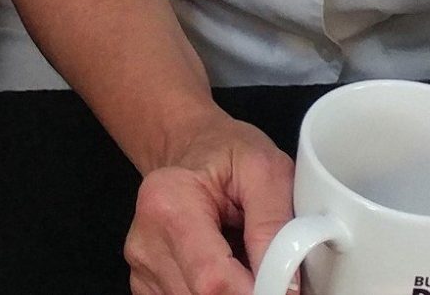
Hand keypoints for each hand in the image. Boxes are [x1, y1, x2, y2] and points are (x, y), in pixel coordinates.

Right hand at [124, 113, 293, 294]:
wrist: (192, 148)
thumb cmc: (226, 153)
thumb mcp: (266, 170)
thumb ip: (275, 225)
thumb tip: (287, 285)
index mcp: (169, 203)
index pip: (213, 279)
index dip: (256, 293)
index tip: (285, 287)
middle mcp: (145, 241)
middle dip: (247, 291)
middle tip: (270, 269)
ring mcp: (142, 269)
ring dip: (232, 292)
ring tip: (242, 260)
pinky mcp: (146, 287)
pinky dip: (217, 294)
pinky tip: (225, 271)